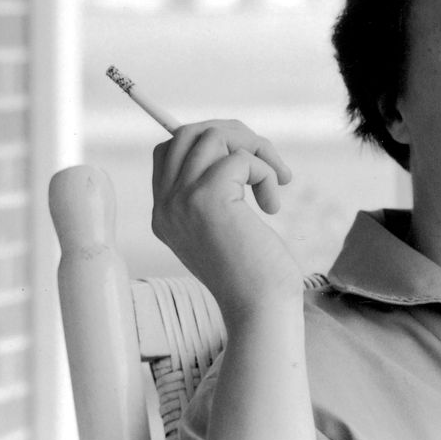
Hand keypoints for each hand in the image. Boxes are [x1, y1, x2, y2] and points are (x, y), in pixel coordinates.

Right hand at [152, 120, 302, 322]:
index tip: (246, 159)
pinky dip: (265, 172)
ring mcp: (180, 201)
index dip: (210, 141)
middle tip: (267, 163)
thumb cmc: (255, 270)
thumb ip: (216, 190)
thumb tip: (238, 144)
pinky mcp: (206, 199)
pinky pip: (240, 158)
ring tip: (276, 182)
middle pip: (188, 133)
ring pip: (212, 136)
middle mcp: (164, 205)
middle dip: (235, 136)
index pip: (170, 149)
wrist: (259, 307)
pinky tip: (271, 205)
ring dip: (255, 150)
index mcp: (164, 213)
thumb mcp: (225, 226)